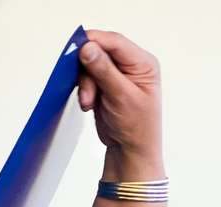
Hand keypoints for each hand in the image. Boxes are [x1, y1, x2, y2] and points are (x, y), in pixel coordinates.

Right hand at [77, 30, 163, 178]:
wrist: (130, 151)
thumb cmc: (136, 128)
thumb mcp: (121, 97)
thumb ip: (104, 70)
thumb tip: (87, 47)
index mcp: (143, 64)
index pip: (115, 42)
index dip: (95, 41)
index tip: (77, 48)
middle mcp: (131, 65)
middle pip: (100, 51)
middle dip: (88, 70)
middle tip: (88, 92)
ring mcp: (116, 74)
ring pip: (90, 64)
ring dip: (85, 83)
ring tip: (88, 102)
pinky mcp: (104, 83)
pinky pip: (86, 76)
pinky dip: (84, 89)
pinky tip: (89, 103)